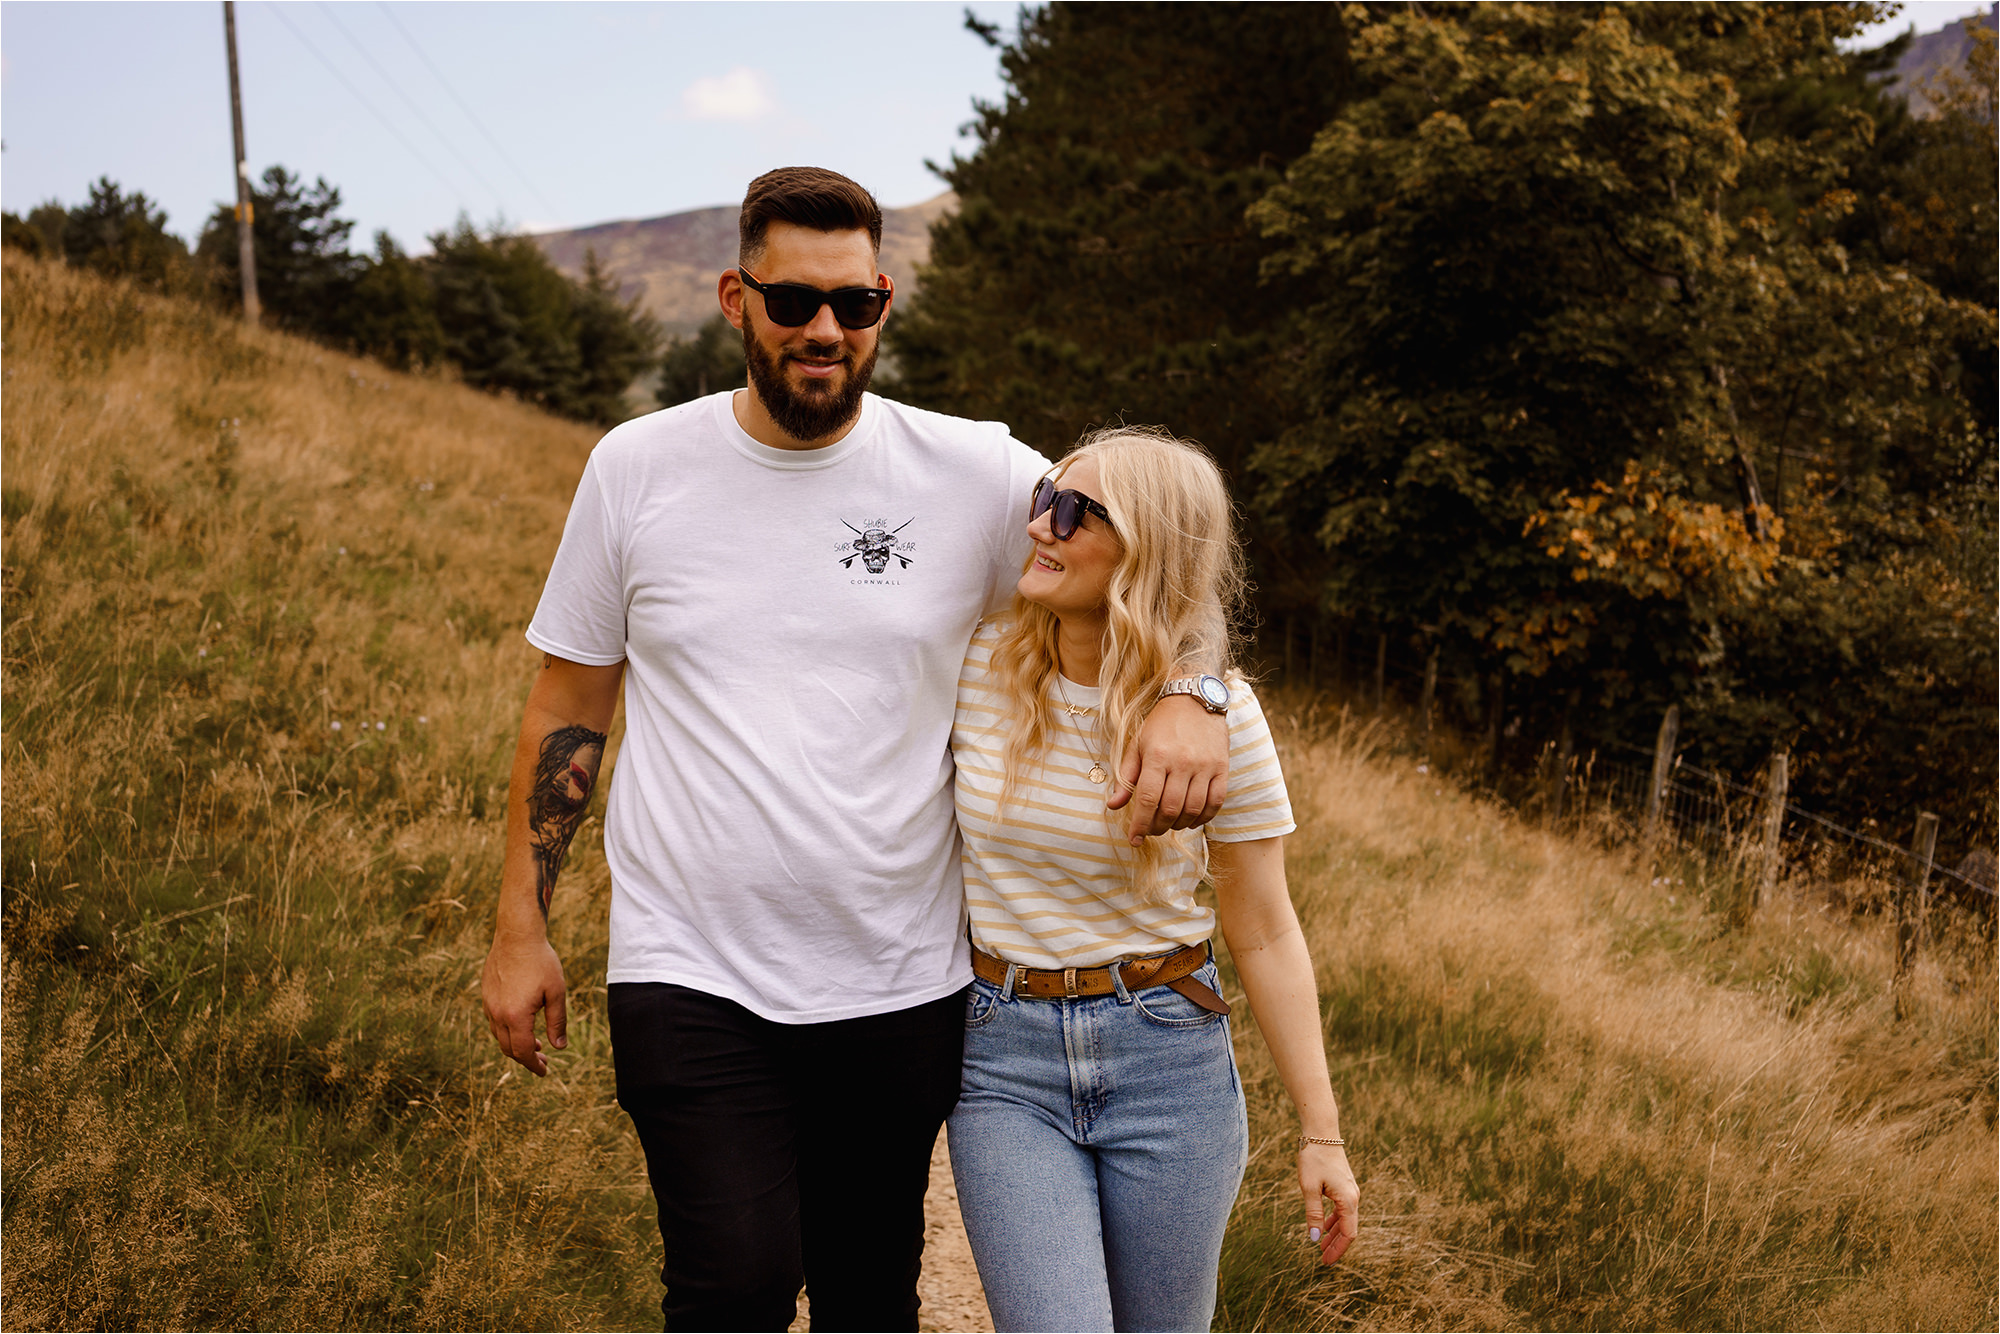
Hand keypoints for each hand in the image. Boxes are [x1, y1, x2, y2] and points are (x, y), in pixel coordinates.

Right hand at [482, 928, 567, 1076]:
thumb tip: (559, 1047)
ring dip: (515, 1044)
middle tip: (543, 1060)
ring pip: (499, 1035)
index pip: (522, 1052)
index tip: (544, 1072)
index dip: (533, 1065)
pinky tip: (521, 1023)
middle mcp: (497, 1013)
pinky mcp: (486, 994)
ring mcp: (489, 1004)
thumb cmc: (541, 962)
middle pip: (508, 1048)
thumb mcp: (556, 992)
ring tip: (535, 1043)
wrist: (517, 935)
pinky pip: (494, 1020)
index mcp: (515, 1016)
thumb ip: (557, 1022)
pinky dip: (507, 1029)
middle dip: (526, 1058)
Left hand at [1107, 693, 1228, 843]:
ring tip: (1170, 824)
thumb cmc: (1161, 724)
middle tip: (1151, 831)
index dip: (1139, 824)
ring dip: (1179, 824)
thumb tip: (1112, 806)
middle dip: (1158, 827)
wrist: (1195, 698)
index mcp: (1157, 756)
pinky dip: (1203, 817)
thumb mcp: (1137, 745)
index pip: (1147, 799)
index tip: (1134, 839)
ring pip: (1193, 809)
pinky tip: (1191, 819)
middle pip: (1170, 808)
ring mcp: (1205, 765)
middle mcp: (1182, 762)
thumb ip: (1126, 777)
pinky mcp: (1222, 767)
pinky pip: (1215, 802)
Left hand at [1301, 1143, 1358, 1263]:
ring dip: (1334, 1233)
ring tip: (1320, 1245)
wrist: (1321, 1132)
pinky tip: (1322, 1226)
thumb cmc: (1314, 1158)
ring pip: (1346, 1219)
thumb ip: (1312, 1214)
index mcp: (1348, 1200)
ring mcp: (1350, 1190)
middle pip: (1349, 1229)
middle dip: (1336, 1245)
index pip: (1348, 1234)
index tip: (1326, 1262)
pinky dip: (1334, 1220)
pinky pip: (1342, 1209)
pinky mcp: (1344, 1185)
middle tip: (1323, 1259)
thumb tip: (1314, 1239)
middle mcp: (1353, 1197)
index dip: (1338, 1250)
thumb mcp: (1309, 1188)